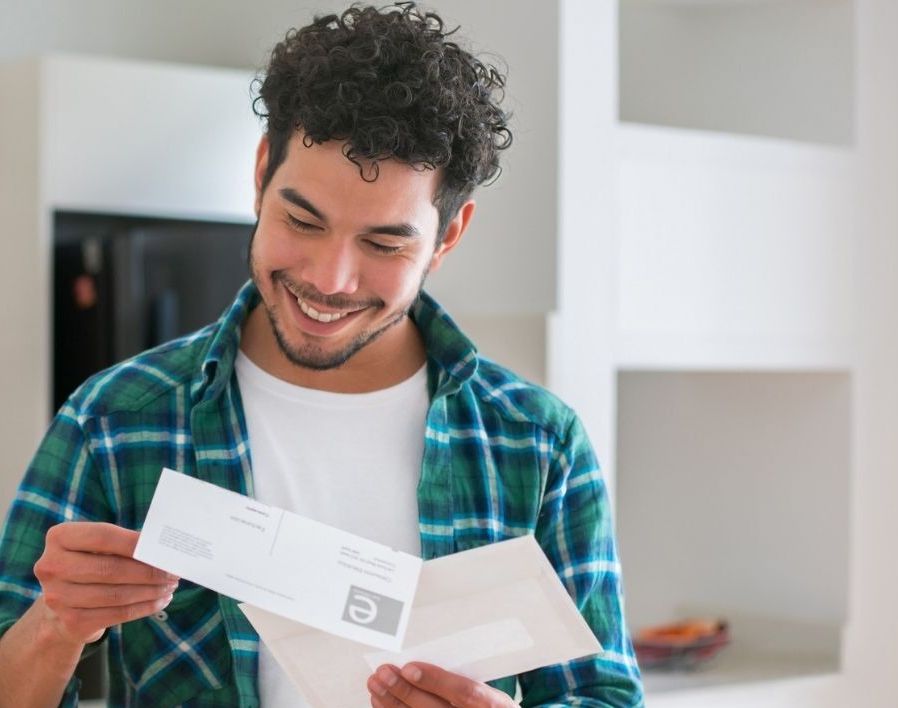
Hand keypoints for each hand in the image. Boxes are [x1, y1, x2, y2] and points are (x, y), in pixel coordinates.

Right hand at [33, 521, 178, 645]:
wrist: (64, 600)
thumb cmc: (92, 561)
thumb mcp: (99, 545)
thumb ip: (125, 542)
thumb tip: (163, 548)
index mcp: (59, 537)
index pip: (103, 537)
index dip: (136, 543)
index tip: (162, 548)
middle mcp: (51, 566)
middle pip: (111, 569)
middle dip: (149, 571)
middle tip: (173, 571)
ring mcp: (58, 597)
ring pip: (116, 595)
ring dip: (151, 591)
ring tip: (170, 585)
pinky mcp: (71, 621)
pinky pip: (117, 614)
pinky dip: (145, 607)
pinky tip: (161, 600)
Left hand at [367, 662, 516, 706]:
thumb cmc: (489, 702)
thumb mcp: (489, 685)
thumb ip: (462, 671)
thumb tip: (426, 653)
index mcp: (492, 704)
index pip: (465, 693)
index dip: (436, 681)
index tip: (411, 668)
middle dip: (405, 690)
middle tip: (384, 672)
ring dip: (392, 702)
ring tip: (376, 683)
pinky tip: (380, 701)